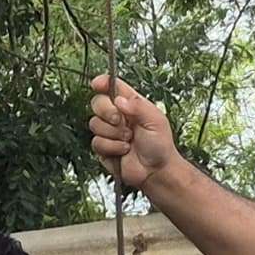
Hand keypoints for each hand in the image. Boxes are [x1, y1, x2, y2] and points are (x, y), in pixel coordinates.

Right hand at [88, 74, 182, 195]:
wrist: (155, 171)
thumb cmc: (160, 145)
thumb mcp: (156, 120)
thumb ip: (138, 106)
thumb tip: (119, 100)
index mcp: (131, 104)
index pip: (112, 87)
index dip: (102, 83)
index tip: (96, 84)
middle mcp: (117, 116)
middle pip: (97, 103)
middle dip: (107, 111)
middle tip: (120, 121)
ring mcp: (109, 132)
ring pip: (94, 124)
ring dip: (113, 134)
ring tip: (129, 141)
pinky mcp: (103, 148)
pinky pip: (96, 142)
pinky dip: (111, 147)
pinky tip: (123, 151)